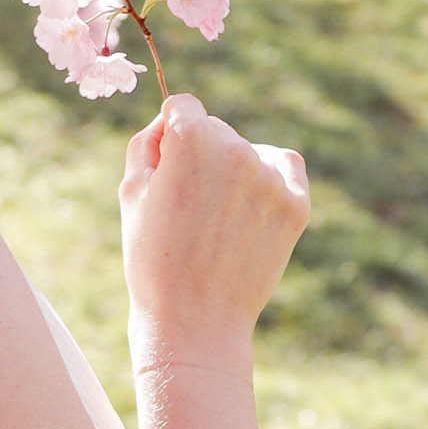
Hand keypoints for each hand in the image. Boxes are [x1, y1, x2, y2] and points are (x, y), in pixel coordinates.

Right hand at [119, 93, 308, 354]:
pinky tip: (251, 205)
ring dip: (234, 171)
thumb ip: (148, 141)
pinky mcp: (297, 204)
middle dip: (200, 155)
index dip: (170, 137)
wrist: (195, 321)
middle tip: (187, 207)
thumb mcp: (131, 193)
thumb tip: (172, 118)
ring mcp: (270, 178)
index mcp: (190, 139)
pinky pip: (286, 166)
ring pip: (247, 151)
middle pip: (216, 130)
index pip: (183, 107)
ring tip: (216, 220)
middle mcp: (235, 149)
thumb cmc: (153, 259)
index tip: (167, 167)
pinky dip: (271, 177)